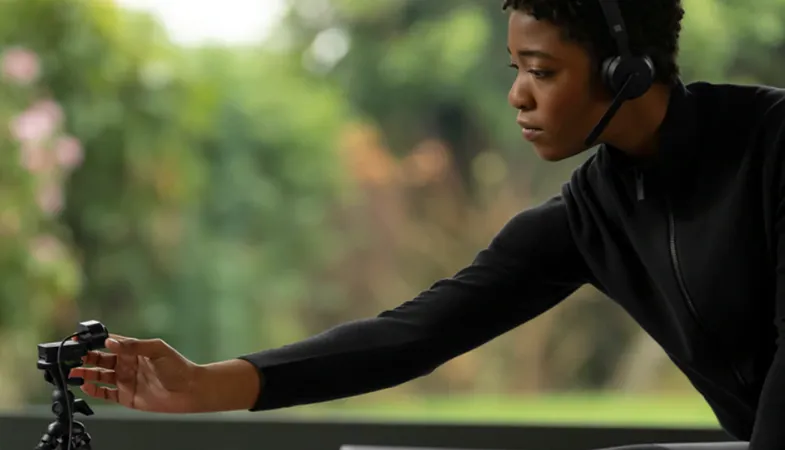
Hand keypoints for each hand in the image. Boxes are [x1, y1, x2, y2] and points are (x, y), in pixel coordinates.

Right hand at [69, 334, 201, 412]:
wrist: (188, 390)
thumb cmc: (178, 367)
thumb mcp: (157, 349)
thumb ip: (133, 345)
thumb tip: (111, 341)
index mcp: (134, 350)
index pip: (110, 343)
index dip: (95, 341)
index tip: (81, 340)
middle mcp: (127, 364)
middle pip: (100, 360)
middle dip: (86, 358)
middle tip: (74, 357)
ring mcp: (125, 380)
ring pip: (99, 376)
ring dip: (86, 374)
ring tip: (74, 372)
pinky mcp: (126, 396)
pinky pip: (105, 393)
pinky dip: (94, 390)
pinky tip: (86, 386)